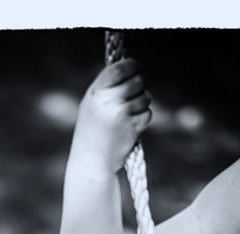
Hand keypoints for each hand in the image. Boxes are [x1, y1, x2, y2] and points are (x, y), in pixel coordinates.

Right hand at [71, 59, 152, 173]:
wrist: (91, 161)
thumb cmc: (91, 132)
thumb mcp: (92, 104)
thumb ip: (108, 87)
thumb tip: (131, 69)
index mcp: (96, 92)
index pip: (119, 69)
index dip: (131, 65)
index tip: (134, 67)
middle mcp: (108, 101)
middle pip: (137, 81)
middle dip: (139, 85)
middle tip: (134, 93)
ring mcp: (121, 114)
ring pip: (145, 97)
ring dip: (142, 103)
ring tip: (129, 114)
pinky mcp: (133, 127)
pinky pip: (148, 113)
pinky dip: (143, 118)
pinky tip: (131, 126)